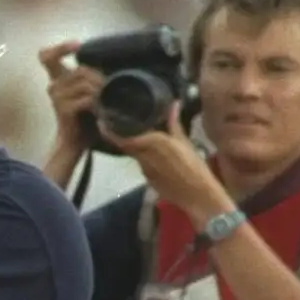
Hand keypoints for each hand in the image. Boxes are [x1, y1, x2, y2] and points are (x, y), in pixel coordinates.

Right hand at [39, 41, 102, 136]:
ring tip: (106, 98)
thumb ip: (89, 76)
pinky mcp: (63, 109)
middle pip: (80, 69)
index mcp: (57, 78)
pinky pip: (86, 98)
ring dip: (100, 90)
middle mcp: (53, 85)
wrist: (76, 141)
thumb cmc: (83, 115)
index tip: (77, 46)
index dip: (60, 48)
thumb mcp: (85, 91)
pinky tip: (101, 108)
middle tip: (108, 87)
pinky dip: (97, 102)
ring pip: (85, 82)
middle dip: (98, 77)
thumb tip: (107, 63)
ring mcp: (57, 97)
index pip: (46, 56)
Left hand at [117, 100, 229, 218]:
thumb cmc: (194, 166)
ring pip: (134, 155)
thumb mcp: (184, 142)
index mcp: (152, 143)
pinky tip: (150, 154)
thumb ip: (174, 124)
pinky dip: (143, 158)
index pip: (122, 138)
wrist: (197, 195)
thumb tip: (173, 104)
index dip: (109, 132)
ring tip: (136, 136)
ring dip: (133, 147)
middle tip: (116, 125)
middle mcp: (143, 157)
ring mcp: (144, 170)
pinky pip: (142, 165)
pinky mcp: (148, 180)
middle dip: (119, 137)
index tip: (102, 123)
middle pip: (126, 146)